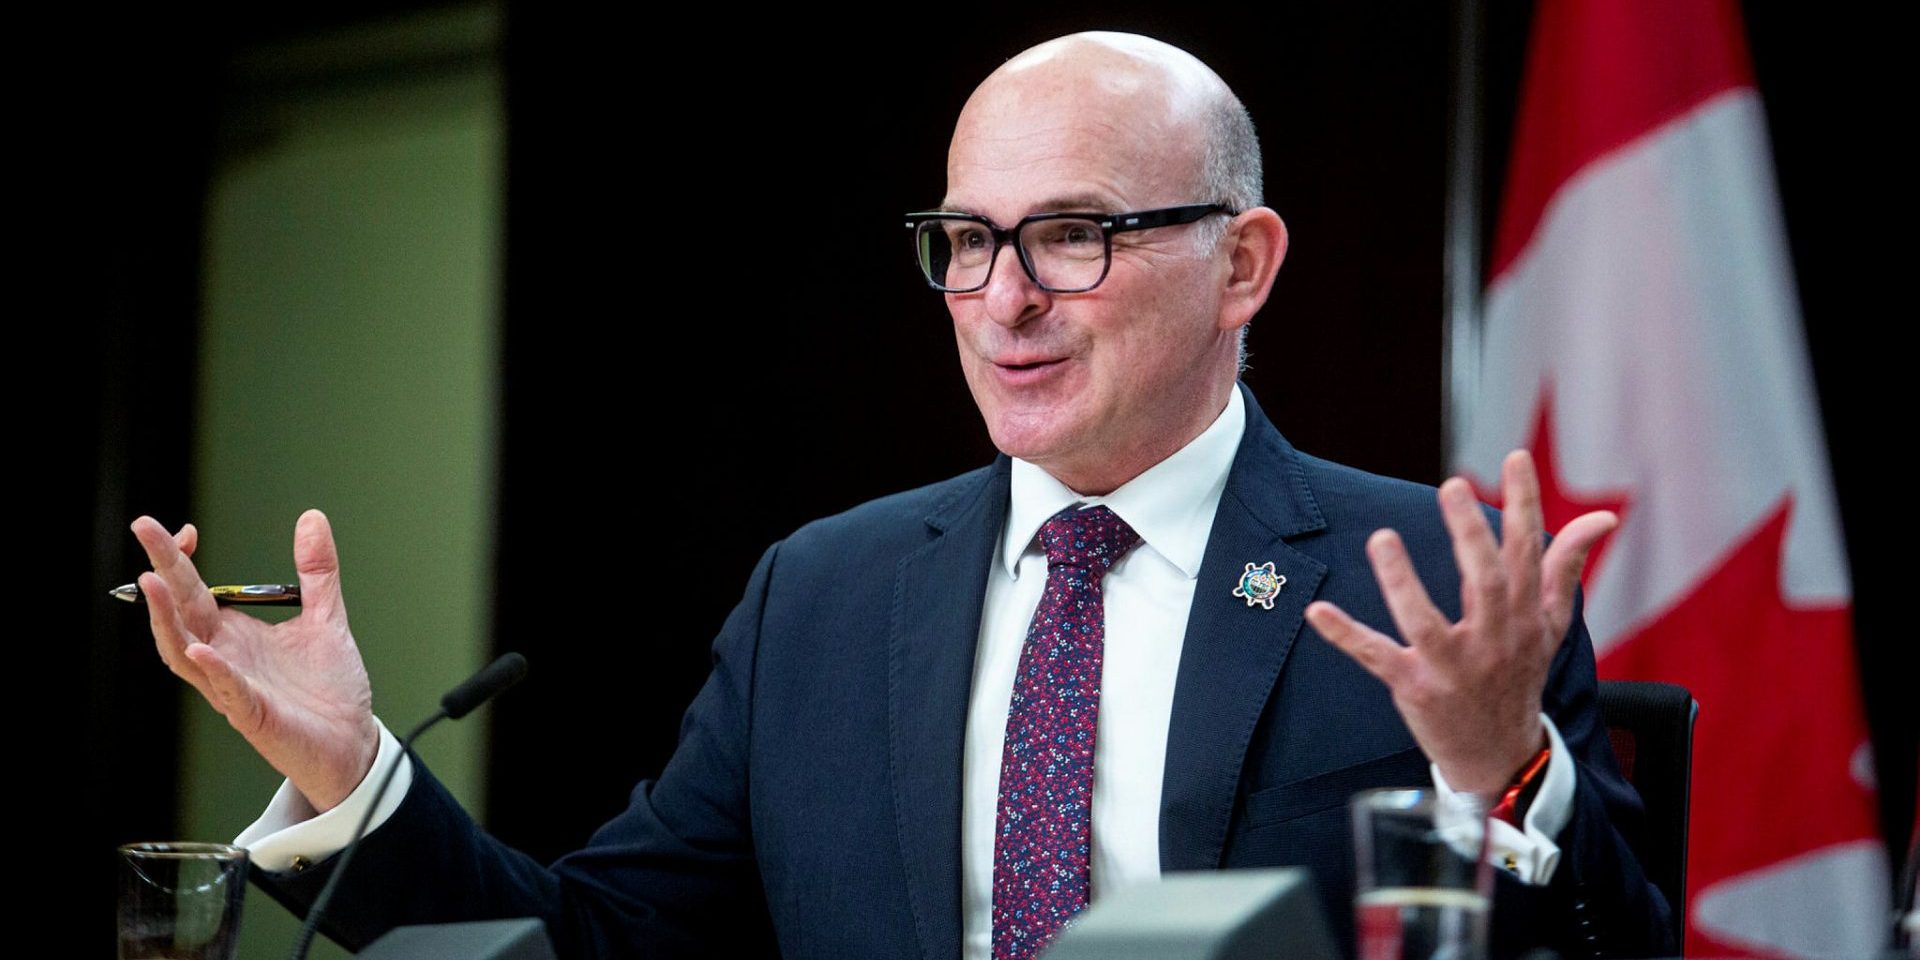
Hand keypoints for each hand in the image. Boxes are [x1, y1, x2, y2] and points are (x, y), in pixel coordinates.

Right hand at [131, 509, 377, 812]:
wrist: (351, 740)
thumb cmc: (328, 688)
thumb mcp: (326, 617)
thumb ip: (317, 571)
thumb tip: (311, 517)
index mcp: (234, 634)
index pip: (193, 591)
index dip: (183, 559)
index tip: (185, 529)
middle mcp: (224, 658)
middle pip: (181, 611)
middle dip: (162, 569)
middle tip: (144, 525)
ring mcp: (233, 687)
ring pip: (184, 653)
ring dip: (166, 619)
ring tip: (152, 582)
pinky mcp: (253, 715)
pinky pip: (227, 691)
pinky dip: (213, 670)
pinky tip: (200, 650)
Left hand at [1304, 450, 1615, 795]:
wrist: (1501, 758)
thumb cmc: (1520, 677)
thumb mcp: (1552, 625)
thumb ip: (1567, 567)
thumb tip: (1603, 518)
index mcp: (1525, 617)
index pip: (1528, 553)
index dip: (1524, 504)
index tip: (1515, 458)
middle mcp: (1494, 640)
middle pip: (1486, 583)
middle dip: (1470, 536)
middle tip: (1453, 487)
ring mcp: (1453, 667)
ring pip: (1426, 622)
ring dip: (1402, 582)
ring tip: (1382, 539)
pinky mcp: (1416, 688)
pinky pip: (1378, 658)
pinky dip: (1347, 636)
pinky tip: (1318, 612)